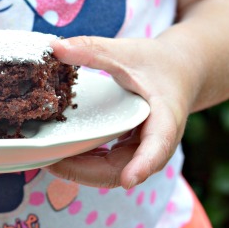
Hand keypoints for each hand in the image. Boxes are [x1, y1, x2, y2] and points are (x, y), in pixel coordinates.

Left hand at [45, 35, 195, 188]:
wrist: (180, 71)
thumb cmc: (157, 62)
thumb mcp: (126, 51)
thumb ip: (92, 49)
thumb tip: (54, 47)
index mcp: (165, 117)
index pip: (158, 145)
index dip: (144, 163)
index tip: (131, 179)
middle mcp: (156, 142)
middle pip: (126, 168)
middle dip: (89, 172)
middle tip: (51, 162)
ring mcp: (142, 150)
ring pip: (114, 172)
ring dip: (82, 171)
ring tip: (47, 159)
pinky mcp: (130, 150)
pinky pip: (107, 165)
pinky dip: (85, 163)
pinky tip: (60, 153)